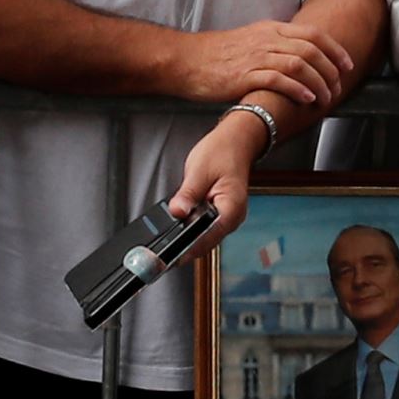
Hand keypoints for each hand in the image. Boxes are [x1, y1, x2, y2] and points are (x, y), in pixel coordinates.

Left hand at [164, 106, 271, 252]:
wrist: (236, 141)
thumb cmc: (223, 151)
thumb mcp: (199, 170)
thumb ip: (187, 194)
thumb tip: (178, 212)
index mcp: (232, 207)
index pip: (209, 237)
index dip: (189, 248)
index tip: (171, 257)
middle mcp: (232, 217)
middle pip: (206, 242)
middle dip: (185, 247)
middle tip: (162, 254)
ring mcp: (227, 218)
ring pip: (205, 237)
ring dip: (188, 239)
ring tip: (168, 242)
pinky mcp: (220, 214)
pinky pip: (205, 228)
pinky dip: (192, 230)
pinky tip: (180, 227)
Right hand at [171, 18, 356, 120]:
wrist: (187, 60)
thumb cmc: (218, 55)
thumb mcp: (251, 41)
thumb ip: (275, 46)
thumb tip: (301, 60)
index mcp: (271, 30)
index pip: (313, 34)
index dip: (335, 49)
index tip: (347, 65)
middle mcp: (266, 40)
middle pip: (311, 50)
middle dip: (331, 70)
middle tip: (338, 87)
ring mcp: (255, 57)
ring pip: (299, 64)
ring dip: (318, 82)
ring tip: (326, 97)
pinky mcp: (243, 75)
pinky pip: (277, 79)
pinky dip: (297, 89)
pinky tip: (306, 99)